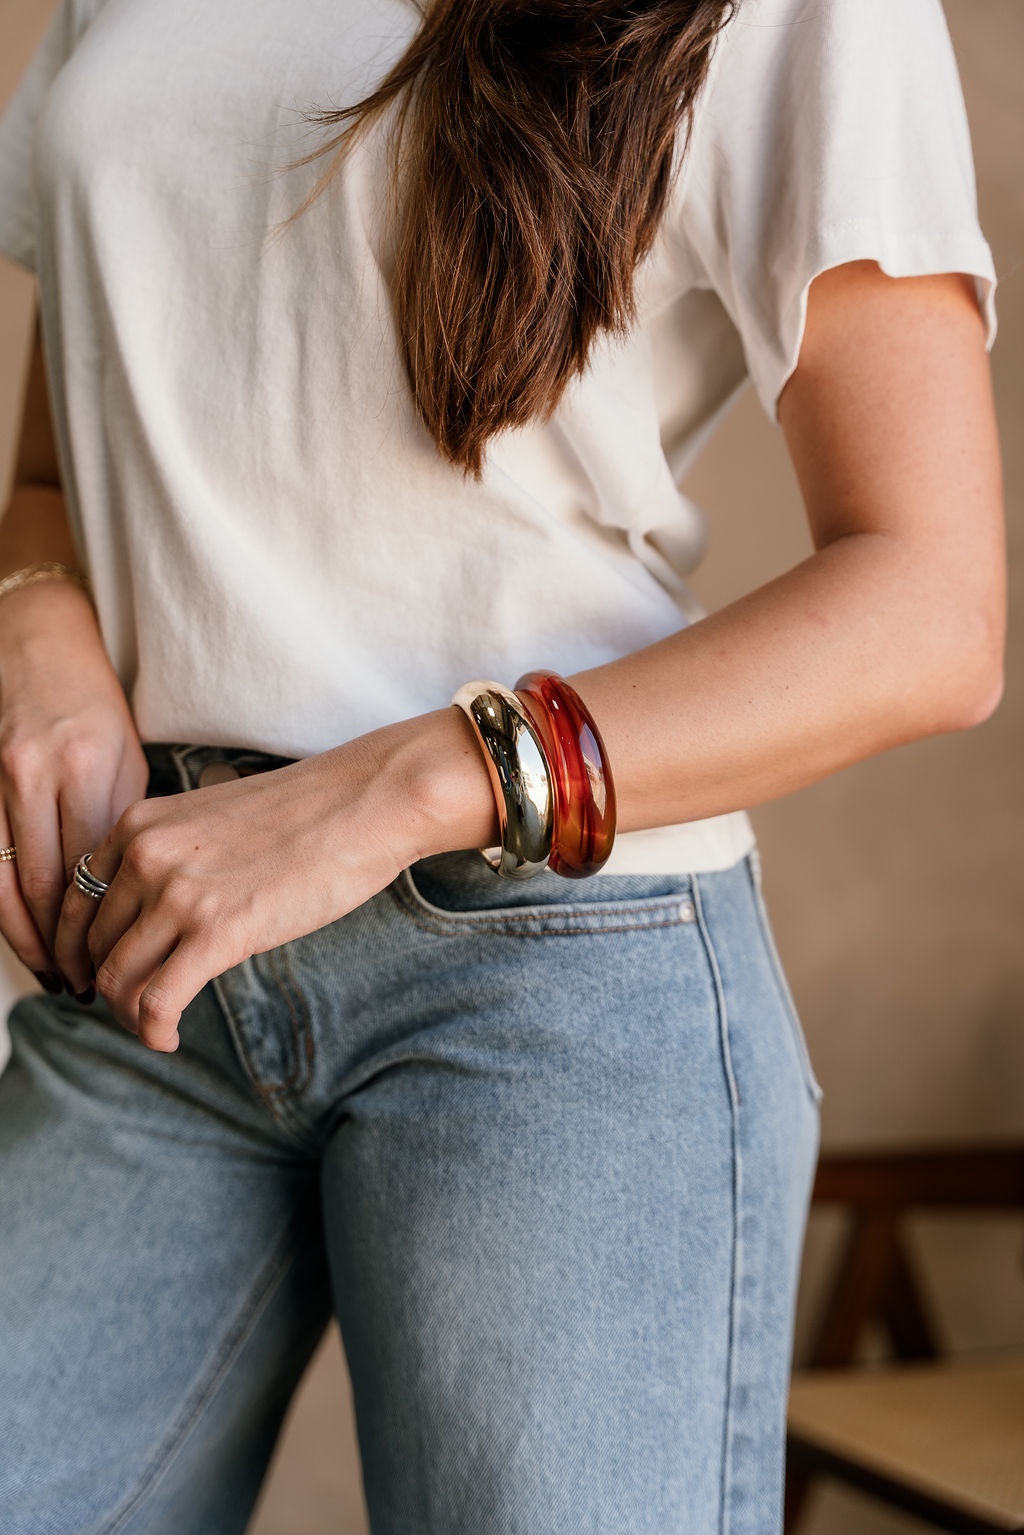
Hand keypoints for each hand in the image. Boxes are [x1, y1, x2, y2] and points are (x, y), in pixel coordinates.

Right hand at [0, 580, 148, 990]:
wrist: (37, 646)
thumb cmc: (94, 707)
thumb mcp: (126, 759)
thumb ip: (121, 824)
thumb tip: (128, 897)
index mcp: (86, 768)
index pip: (89, 871)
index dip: (98, 928)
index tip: (115, 963)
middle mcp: (33, 776)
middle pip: (42, 886)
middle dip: (61, 946)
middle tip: (82, 985)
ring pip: (1, 882)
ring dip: (24, 937)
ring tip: (51, 972)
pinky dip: (1, 905)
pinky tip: (21, 932)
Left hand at [52, 726, 432, 1050]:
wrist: (364, 803)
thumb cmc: (305, 813)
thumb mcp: (212, 819)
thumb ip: (172, 855)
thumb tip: (157, 914)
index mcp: (139, 825)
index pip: (75, 901)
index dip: (77, 950)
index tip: (95, 975)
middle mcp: (145, 856)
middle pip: (95, 945)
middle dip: (109, 985)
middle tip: (136, 1007)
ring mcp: (178, 894)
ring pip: (118, 979)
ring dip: (129, 1016)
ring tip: (155, 1026)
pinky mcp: (218, 932)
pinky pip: (157, 1002)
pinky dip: (154, 1031)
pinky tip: (170, 1038)